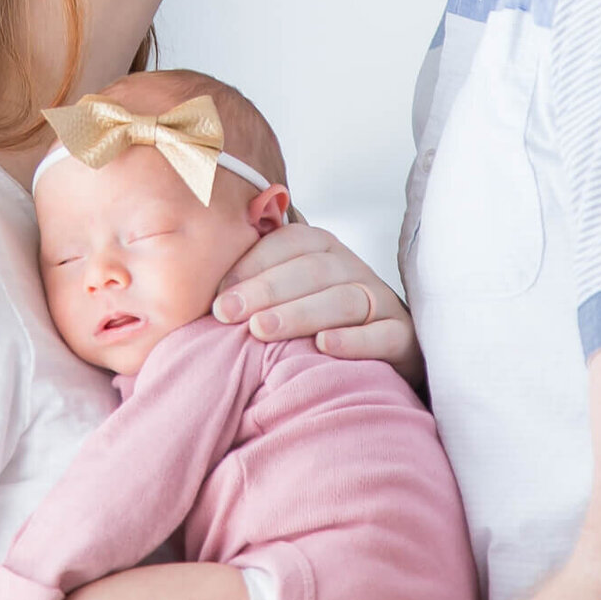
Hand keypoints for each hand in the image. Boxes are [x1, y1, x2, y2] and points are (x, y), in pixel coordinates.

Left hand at [211, 223, 424, 386]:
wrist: (383, 356)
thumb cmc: (317, 325)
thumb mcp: (287, 298)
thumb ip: (252, 285)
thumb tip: (197, 288)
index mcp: (323, 249)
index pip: (289, 244)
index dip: (253, 264)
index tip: (217, 294)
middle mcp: (354, 269)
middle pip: (312, 270)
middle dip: (266, 290)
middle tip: (226, 315)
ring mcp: (381, 302)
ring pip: (344, 299)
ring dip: (301, 313)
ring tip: (262, 331)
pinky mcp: (403, 337)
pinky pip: (383, 334)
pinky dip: (355, 340)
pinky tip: (325, 347)